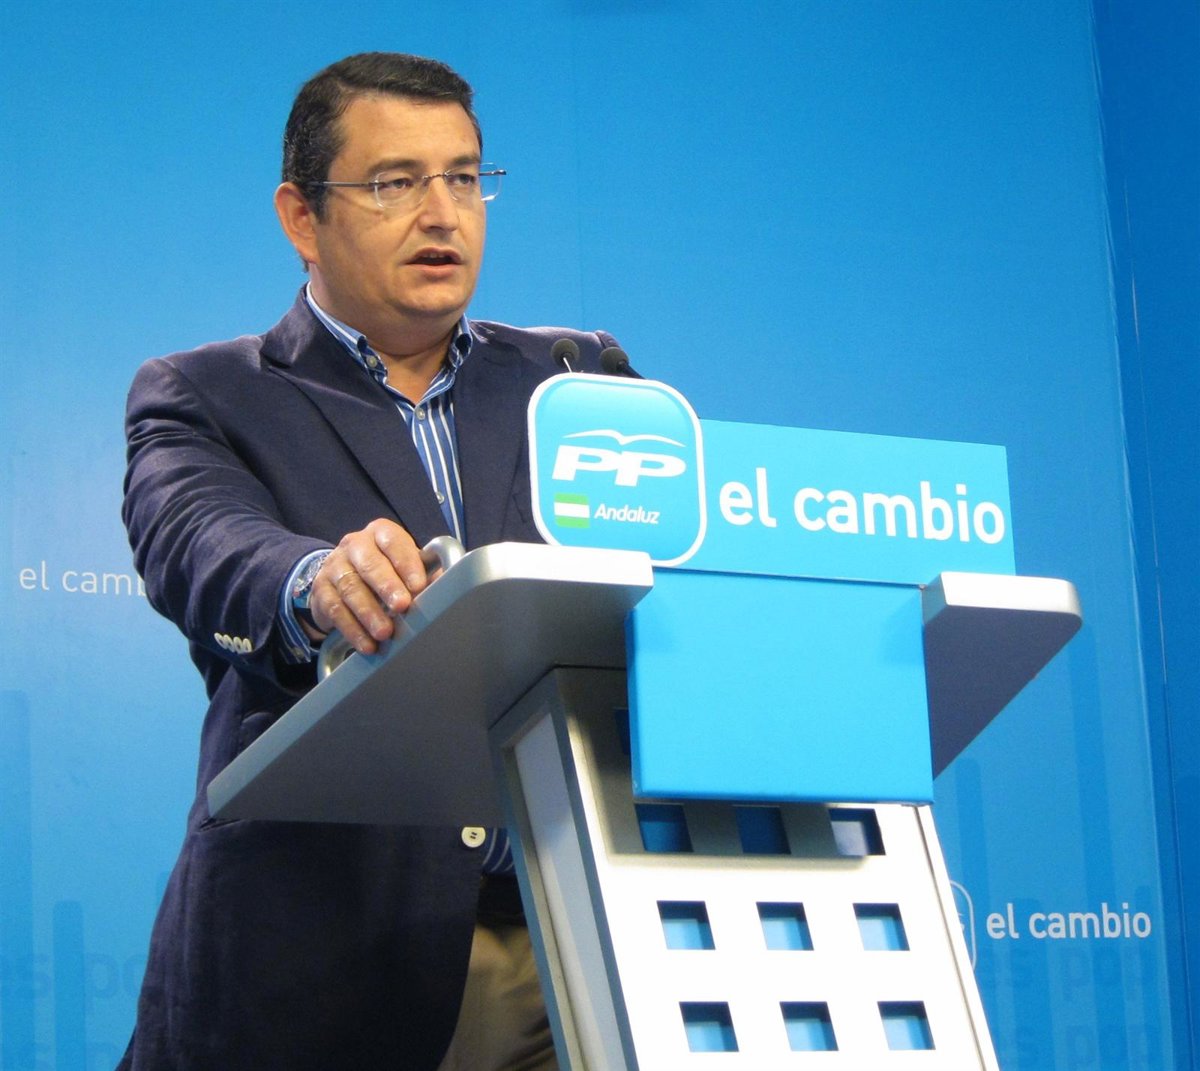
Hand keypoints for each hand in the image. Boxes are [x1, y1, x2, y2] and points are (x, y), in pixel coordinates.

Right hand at [309, 520, 429, 653]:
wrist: (339, 578)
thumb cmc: (383, 571)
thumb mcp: (403, 567)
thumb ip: (425, 573)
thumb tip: (448, 584)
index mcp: (380, 533)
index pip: (393, 542)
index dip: (406, 563)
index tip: (419, 585)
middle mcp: (354, 544)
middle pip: (369, 563)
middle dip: (387, 586)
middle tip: (402, 606)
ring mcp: (334, 566)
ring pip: (351, 588)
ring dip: (369, 613)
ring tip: (385, 633)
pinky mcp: (320, 590)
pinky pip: (335, 610)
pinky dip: (352, 629)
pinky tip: (367, 644)